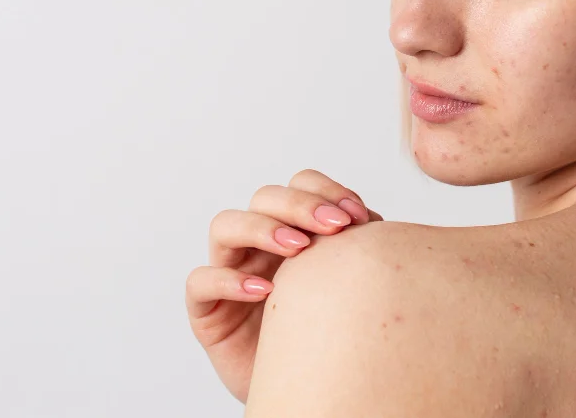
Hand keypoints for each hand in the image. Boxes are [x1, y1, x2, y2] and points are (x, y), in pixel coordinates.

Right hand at [185, 169, 382, 402]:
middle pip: (265, 198)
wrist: (310, 391)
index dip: (326, 190)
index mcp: (295, 229)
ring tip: (298, 248)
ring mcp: (230, 271)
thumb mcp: (348, 286)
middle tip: (334, 226)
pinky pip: (201, 281)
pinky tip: (265, 292)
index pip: (300, 185)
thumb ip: (355, 251)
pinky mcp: (207, 310)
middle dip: (301, 205)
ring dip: (263, 228)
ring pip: (226, 225)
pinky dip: (228, 279)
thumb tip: (374, 226)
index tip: (358, 215)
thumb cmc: (330, 335)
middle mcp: (259, 244)